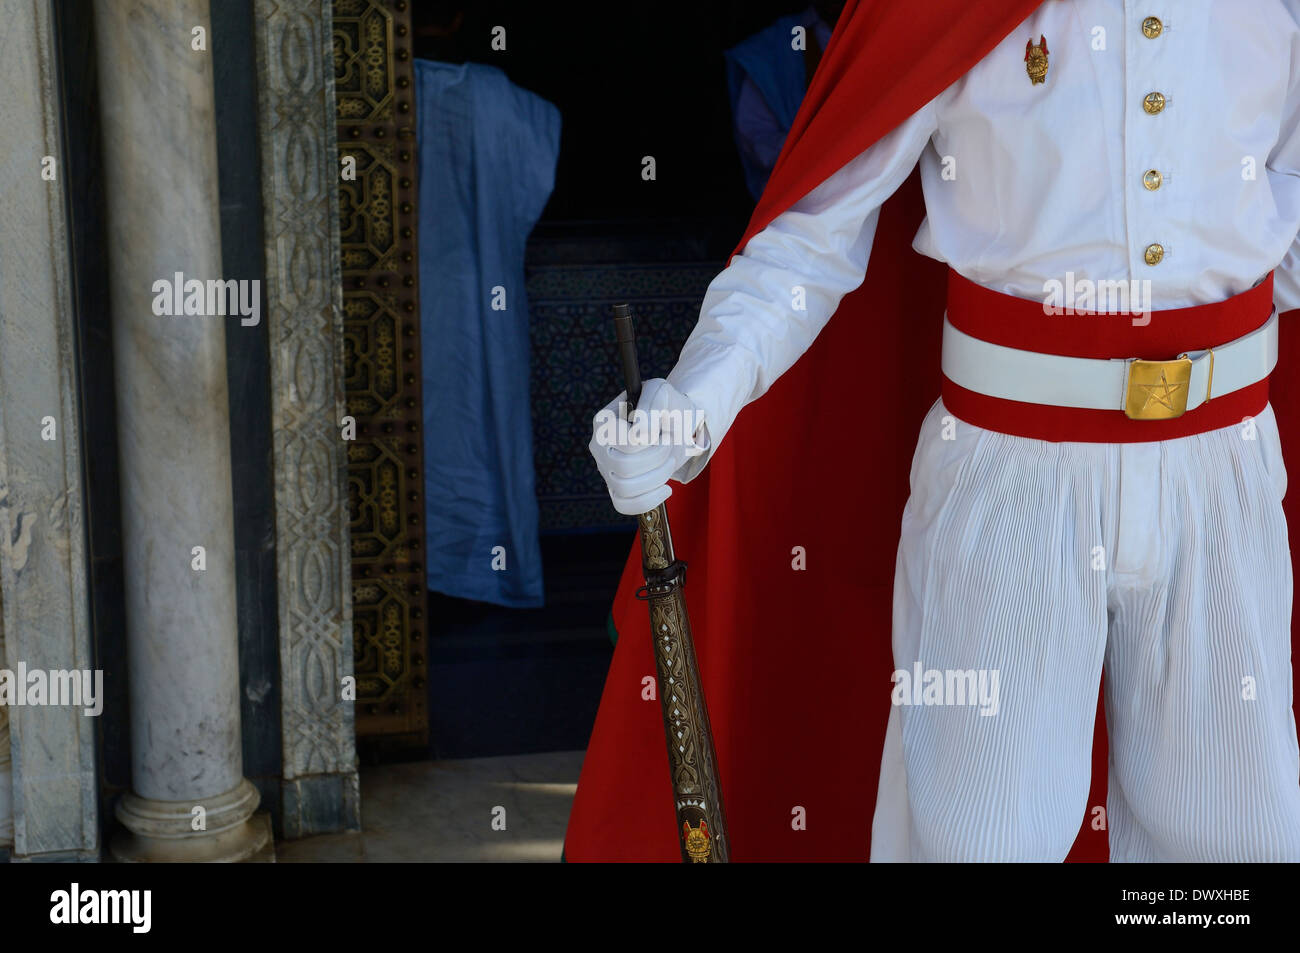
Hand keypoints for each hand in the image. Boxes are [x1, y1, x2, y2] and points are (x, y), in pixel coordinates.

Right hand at [589, 378, 706, 515]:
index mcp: (603, 421)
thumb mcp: (662, 393)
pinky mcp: (616, 488)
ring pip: (625, 488)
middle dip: (657, 457)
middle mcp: (599, 446)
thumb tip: (641, 433)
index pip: (624, 441)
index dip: (650, 440)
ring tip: (669, 461)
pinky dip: (649, 500)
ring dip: (657, 476)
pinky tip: (666, 488)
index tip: (662, 429)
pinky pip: (624, 505)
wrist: (677, 426)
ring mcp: (606, 469)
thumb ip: (652, 403)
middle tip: (669, 444)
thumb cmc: (667, 407)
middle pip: (623, 467)